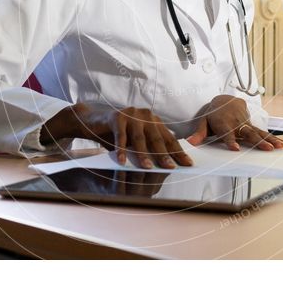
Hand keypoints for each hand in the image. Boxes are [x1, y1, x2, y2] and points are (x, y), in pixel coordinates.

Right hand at [41, 103, 192, 169]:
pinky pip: (120, 136)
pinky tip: (123, 161)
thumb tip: (165, 167)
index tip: (187, 164)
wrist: (94, 121)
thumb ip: (149, 149)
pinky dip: (121, 149)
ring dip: (143, 154)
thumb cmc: (118, 135)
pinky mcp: (116, 117)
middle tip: (170, 167)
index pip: (168, 138)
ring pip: (139, 138)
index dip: (178, 151)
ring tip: (147, 168)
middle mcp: (145, 115)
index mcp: (154, 120)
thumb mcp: (136, 142)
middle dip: (164, 154)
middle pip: (156, 137)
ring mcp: (131, 114)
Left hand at [187, 95, 282, 151]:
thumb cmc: (214, 115)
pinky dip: (272, 138)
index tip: (235, 148)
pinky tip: (281, 144)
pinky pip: (263, 132)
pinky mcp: (252, 125)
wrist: (226, 100)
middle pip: (247, 133)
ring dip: (268, 140)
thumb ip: (199, 133)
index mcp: (224, 124)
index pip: (227, 133)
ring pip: (258, 132)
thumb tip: (190, 142)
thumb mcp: (204, 122)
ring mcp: (246, 124)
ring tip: (276, 147)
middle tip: (266, 148)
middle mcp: (237, 124)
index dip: (231, 140)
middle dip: (256, 141)